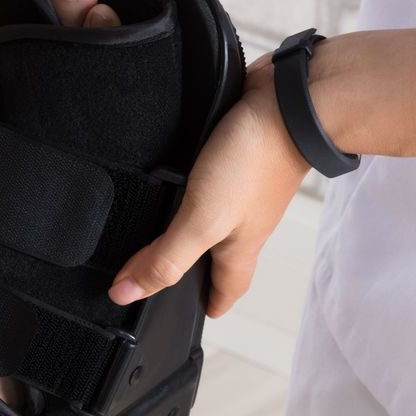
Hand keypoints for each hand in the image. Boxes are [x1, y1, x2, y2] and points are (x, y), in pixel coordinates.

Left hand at [108, 51, 309, 317]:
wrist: (288, 101)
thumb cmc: (256, 162)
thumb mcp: (203, 221)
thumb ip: (166, 257)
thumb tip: (127, 294)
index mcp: (239, 248)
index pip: (225, 290)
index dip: (208, 305)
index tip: (187, 314)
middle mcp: (241, 221)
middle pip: (218, 254)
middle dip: (194, 267)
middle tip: (168, 272)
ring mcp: (239, 187)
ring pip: (212, 215)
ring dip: (188, 223)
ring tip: (157, 225)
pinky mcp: (232, 155)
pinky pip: (209, 178)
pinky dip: (190, 183)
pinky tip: (167, 175)